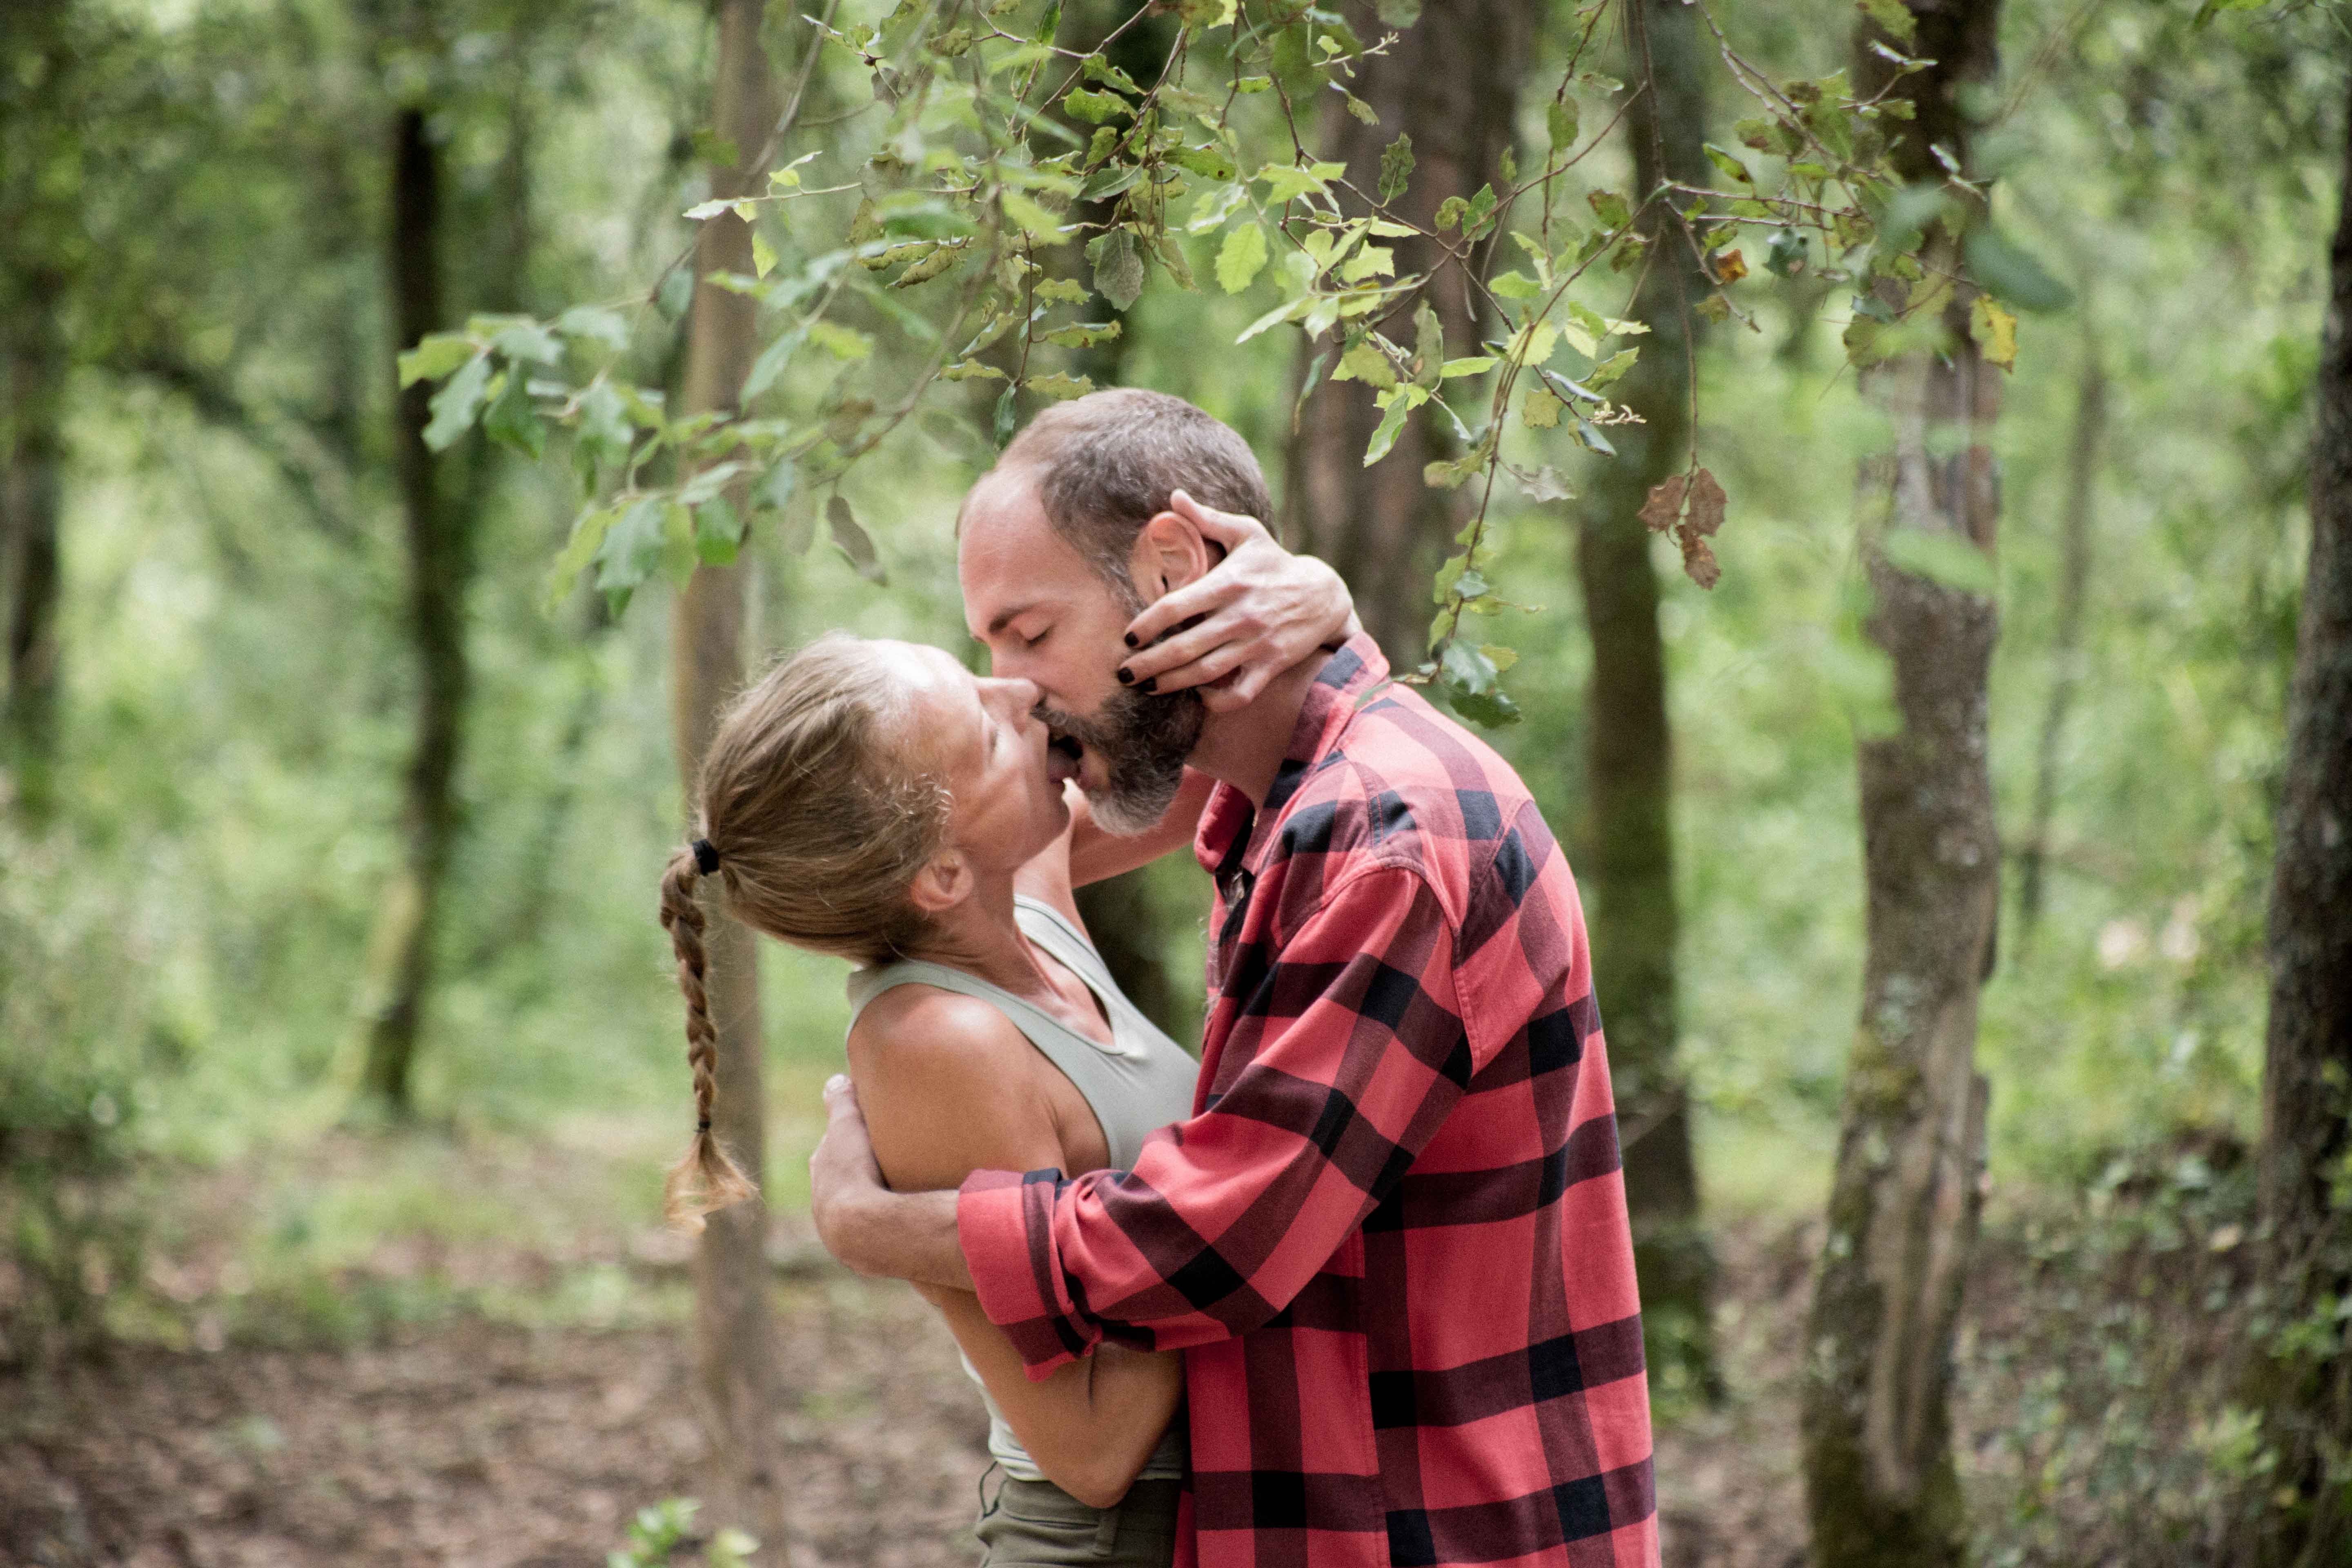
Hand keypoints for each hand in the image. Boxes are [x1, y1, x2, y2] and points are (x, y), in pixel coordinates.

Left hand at [808, 1074, 889, 1273]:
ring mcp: (844, 1232)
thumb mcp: (846, 1126)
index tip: (866, 1130)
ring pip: (862, 1207)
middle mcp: (825, 1206)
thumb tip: (835, 1080)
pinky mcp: (868, 1253)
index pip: (831, 1150)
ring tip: (904, 1188)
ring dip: (878, 1198)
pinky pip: (880, 1229)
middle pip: (845, 1181)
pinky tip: (908, 1216)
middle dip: (862, 1170)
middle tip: (887, 1159)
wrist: (864, 1230)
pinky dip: (891, 1219)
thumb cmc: (853, 1172)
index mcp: (821, 1173)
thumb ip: (841, 1101)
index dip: (849, 1137)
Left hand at [1118, 490, 1358, 712]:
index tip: (1127, 638)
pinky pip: (1240, 693)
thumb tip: (1174, 496)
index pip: (1176, 607)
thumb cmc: (1275, 562)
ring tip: (1147, 688)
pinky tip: (1197, 696)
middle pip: (1185, 646)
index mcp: (1229, 583)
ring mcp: (1257, 644)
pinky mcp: (1271, 665)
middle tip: (1124, 673)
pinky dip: (1217, 700)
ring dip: (1173, 684)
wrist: (1324, 594)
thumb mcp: (1247, 533)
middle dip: (1149, 664)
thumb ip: (1208, 519)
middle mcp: (1241, 616)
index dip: (1147, 625)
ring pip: (1207, 672)